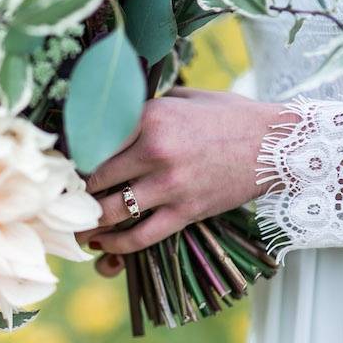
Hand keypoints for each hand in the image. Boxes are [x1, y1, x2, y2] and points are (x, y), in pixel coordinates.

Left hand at [78, 87, 285, 254]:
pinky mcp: (186, 212)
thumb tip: (111, 115)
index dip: (73, 158)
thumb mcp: (182, 97)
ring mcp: (170, 184)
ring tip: (78, 227)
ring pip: (110, 210)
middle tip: (66, 200)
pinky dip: (116, 245)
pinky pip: (141, 236)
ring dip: (88, 222)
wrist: (278, 144)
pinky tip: (102, 245)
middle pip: (95, 177)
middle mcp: (154, 150)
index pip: (93, 141)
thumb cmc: (227, 117)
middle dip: (76, 192)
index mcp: (150, 116)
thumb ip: (145, 107)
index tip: (64, 168)